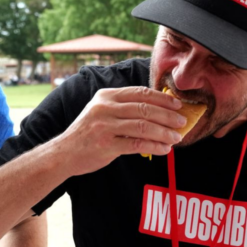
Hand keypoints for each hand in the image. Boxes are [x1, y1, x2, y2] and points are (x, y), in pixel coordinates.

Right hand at [54, 86, 184, 176]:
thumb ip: (122, 108)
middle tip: (182, 122)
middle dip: (167, 116)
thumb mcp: (100, 112)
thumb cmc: (87, 133)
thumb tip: (156, 109)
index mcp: (106, 96)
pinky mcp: (106, 145)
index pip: (140, 93)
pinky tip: (164, 149)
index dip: (162, 99)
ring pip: (143, 126)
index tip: (177, 105)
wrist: (63, 153)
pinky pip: (137, 144)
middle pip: (144, 108)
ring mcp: (105, 126)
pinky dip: (154, 146)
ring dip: (164, 132)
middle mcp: (105, 108)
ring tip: (177, 137)